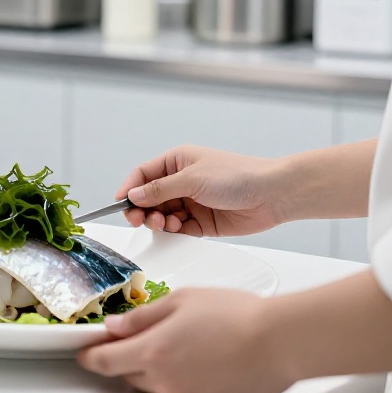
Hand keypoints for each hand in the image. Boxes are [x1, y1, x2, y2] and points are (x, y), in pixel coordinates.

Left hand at [78, 289, 293, 392]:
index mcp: (152, 351)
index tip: (86, 350)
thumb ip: (143, 316)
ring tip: (187, 344)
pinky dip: (182, 380)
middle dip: (129, 357)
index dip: (90, 355)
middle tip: (150, 336)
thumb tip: (116, 326)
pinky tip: (204, 360)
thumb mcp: (181, 300)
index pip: (103, 361)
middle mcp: (164, 381)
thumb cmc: (238, 315)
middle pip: (127, 375)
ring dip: (157, 369)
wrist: (281, 342)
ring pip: (154, 386)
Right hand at [117, 146, 286, 236]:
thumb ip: (160, 189)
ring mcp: (192, 202)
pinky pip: (179, 228)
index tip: (119, 204)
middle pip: (150, 197)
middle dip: (142, 209)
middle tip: (137, 220)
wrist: (272, 195)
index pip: (143, 175)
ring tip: (163, 223)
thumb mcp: (192, 178)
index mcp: (177, 162)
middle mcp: (182, 181)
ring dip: (158, 220)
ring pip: (162, 214)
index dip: (129, 188)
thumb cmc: (236, 176)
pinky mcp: (203, 222)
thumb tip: (133, 195)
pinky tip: (177, 227)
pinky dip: (173, 230)